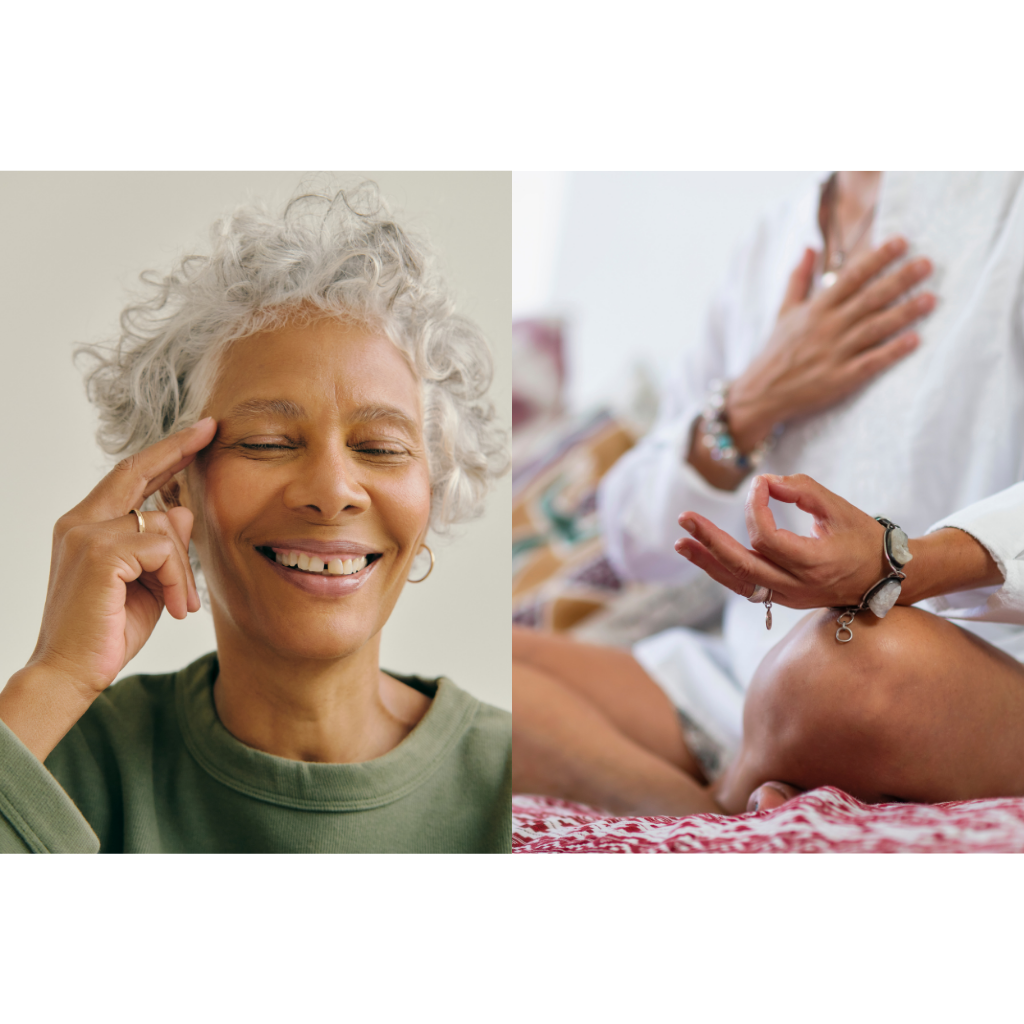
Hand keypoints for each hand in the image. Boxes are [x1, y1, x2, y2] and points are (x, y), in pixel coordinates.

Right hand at [28, 418, 216, 697]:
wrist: (70, 674)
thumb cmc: (108, 633)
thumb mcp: (147, 583)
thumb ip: (161, 546)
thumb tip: (181, 508)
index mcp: (85, 526)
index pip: (129, 477)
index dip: (164, 453)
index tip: (197, 433)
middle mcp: (80, 522)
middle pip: (137, 471)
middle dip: (178, 448)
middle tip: (213, 429)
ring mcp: (86, 535)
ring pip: (164, 525)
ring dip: (185, 569)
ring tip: (181, 605)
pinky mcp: (100, 554)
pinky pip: (163, 549)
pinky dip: (177, 579)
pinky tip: (173, 608)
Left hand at [675, 474, 889, 608]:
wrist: (885, 579)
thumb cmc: (864, 539)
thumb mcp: (840, 508)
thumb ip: (802, 490)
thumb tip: (765, 482)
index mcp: (815, 563)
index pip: (767, 538)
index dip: (756, 507)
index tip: (761, 485)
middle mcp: (798, 586)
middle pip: (742, 565)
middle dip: (710, 541)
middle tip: (685, 519)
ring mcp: (788, 597)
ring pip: (737, 581)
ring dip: (707, 561)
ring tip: (681, 542)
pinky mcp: (782, 599)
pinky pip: (745, 586)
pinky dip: (721, 570)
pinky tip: (701, 554)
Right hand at [726, 238, 933, 451]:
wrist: (760, 394)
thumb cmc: (776, 352)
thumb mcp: (784, 312)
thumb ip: (799, 278)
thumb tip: (808, 248)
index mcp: (816, 309)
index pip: (852, 277)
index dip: (877, 258)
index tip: (902, 242)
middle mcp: (827, 328)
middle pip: (870, 298)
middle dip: (900, 279)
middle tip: (927, 264)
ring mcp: (835, 353)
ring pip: (875, 328)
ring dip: (905, 313)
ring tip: (931, 299)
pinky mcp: (840, 379)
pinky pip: (871, 362)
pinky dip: (893, 351)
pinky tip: (915, 340)